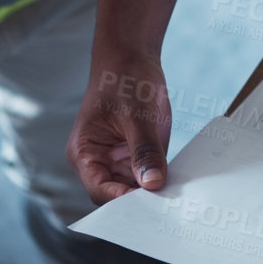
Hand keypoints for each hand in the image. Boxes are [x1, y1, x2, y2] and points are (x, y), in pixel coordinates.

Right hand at [67, 48, 173, 203]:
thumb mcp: (137, 114)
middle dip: (140, 202)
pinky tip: (178, 184)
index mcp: (83, 152)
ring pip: (134, 191)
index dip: (122, 201)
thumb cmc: (124, 78)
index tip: (149, 205)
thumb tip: (152, 183)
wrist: (132, 57)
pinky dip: (161, 181)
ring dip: (153, 194)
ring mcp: (118, 160)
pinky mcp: (136, 156)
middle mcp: (97, 161)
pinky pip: (148, 177)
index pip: (99, 190)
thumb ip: (144, 150)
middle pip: (116, 196)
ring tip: (175, 198)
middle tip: (167, 206)